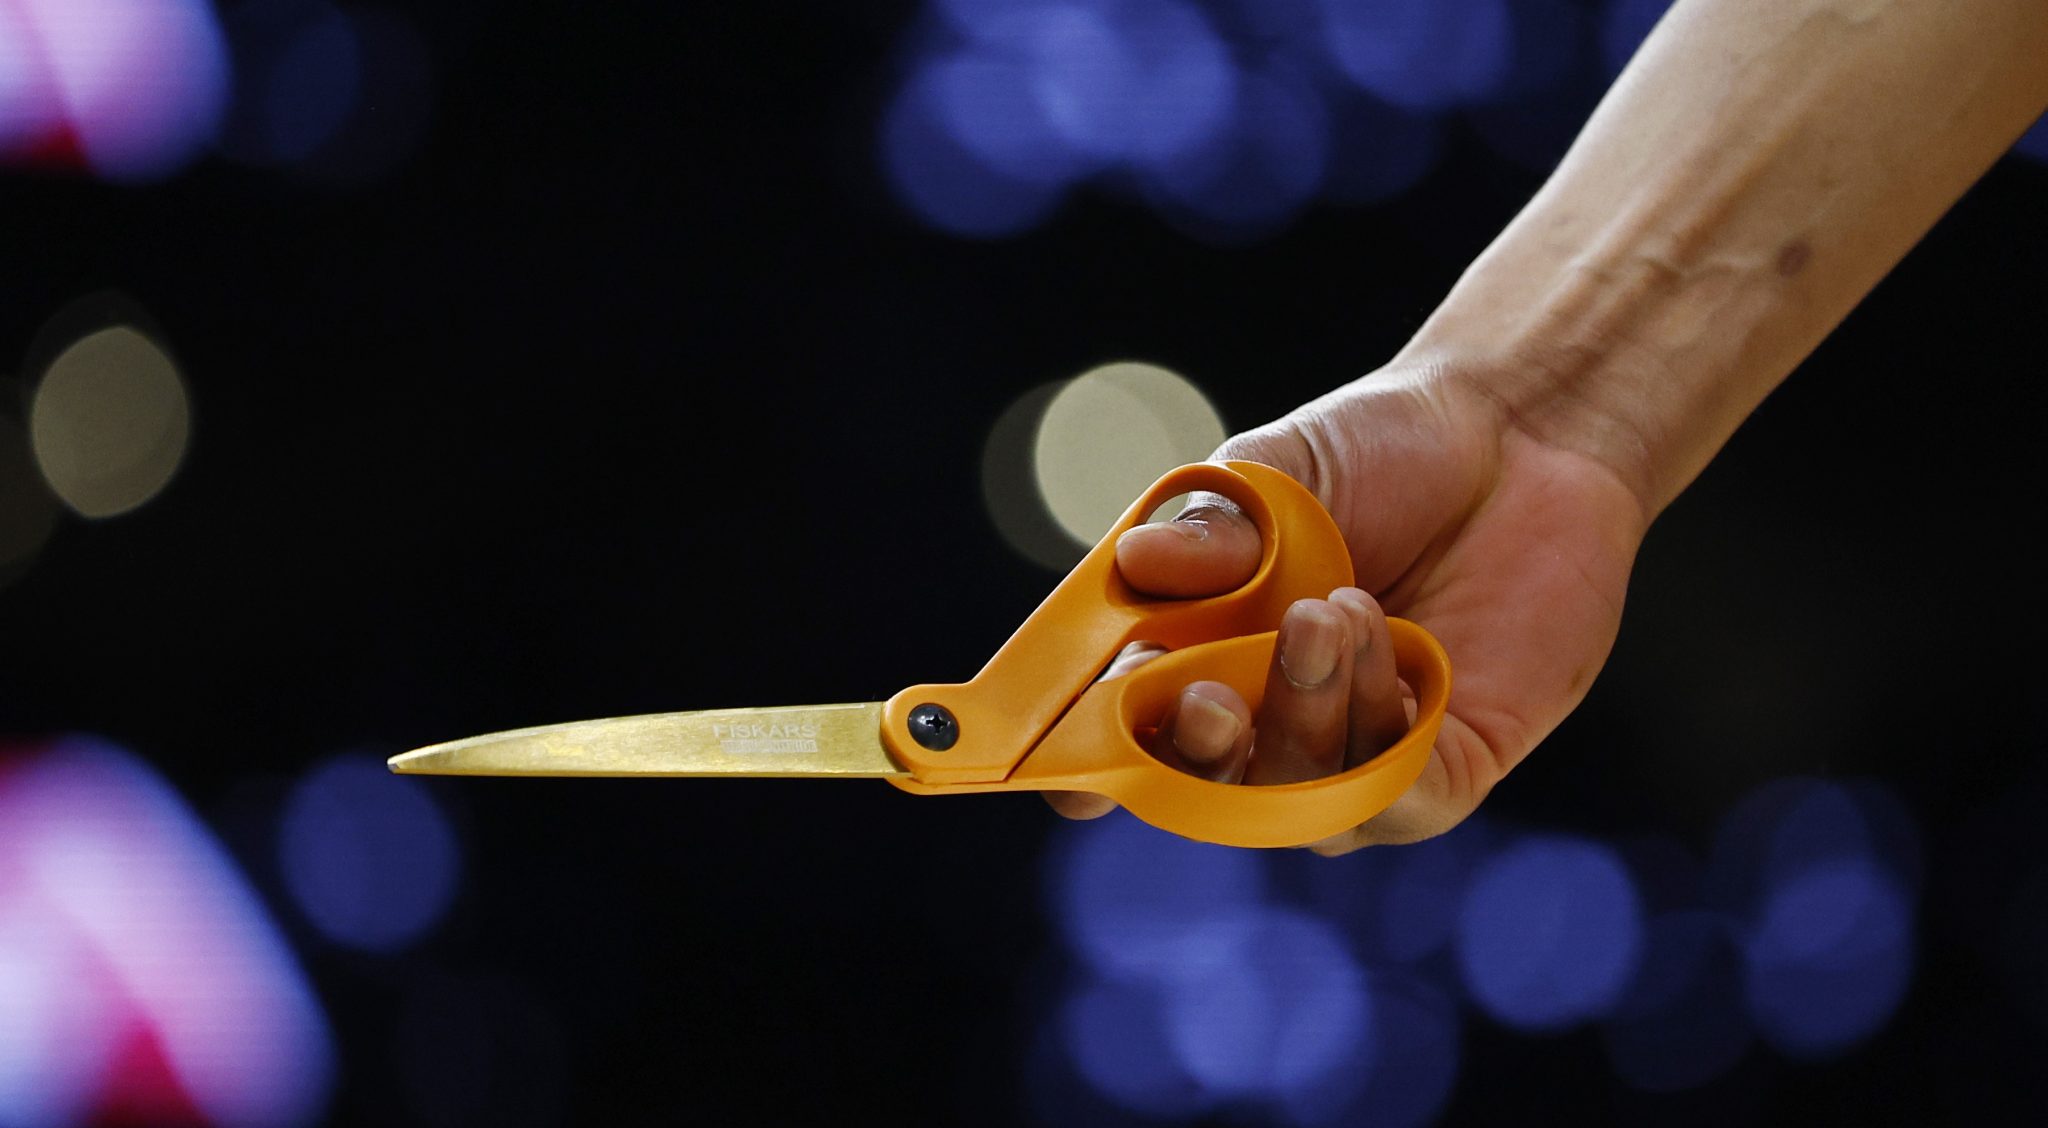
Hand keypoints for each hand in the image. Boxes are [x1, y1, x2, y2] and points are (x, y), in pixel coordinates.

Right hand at [1045, 362, 1648, 852]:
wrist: (1521, 433)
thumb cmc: (1382, 454)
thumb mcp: (1275, 477)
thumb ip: (1207, 529)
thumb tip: (1136, 563)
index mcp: (1205, 659)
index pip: (1133, 734)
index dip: (1093, 764)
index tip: (1066, 771)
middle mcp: (1274, 721)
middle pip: (1210, 790)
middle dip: (1200, 756)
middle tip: (1212, 697)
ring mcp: (1359, 751)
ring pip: (1303, 798)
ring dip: (1304, 715)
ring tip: (1335, 607)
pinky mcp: (1451, 764)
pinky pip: (1397, 801)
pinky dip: (1380, 743)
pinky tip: (1390, 646)